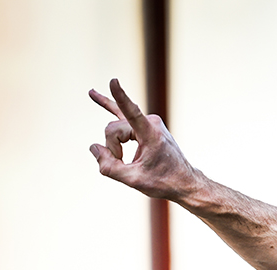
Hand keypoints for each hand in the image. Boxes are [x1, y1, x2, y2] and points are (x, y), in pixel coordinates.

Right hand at [89, 79, 202, 201]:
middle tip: (124, 164)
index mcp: (151, 135)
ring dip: (114, 144)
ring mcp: (148, 121)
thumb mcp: (134, 180)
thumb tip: (94, 147)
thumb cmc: (164, 181)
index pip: (132, 112)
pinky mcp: (144, 125)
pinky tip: (94, 94)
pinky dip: (110, 106)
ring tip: (115, 145)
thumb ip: (109, 167)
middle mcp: (151, 122)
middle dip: (113, 149)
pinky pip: (123, 113)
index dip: (120, 97)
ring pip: (116, 127)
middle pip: (114, 129)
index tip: (113, 80)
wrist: (183, 181)